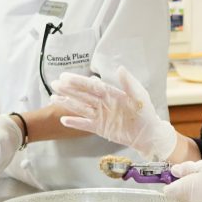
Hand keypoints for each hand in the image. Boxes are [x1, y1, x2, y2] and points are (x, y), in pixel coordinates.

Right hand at [49, 66, 176, 160]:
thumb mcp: (139, 96)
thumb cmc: (145, 112)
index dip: (78, 81)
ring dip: (67, 104)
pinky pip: (85, 125)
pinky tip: (63, 120)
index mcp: (110, 93)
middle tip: (54, 83)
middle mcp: (103, 103)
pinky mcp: (100, 128)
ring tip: (53, 98)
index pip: (91, 86)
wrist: (148, 133)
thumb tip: (120, 68)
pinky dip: (75, 123)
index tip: (65, 76)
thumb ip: (129, 83)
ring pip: (81, 108)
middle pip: (82, 95)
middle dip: (68, 90)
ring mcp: (100, 116)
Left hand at [163, 159, 201, 201]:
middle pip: (182, 193)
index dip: (171, 184)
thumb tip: (174, 171)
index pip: (169, 191)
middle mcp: (192, 199)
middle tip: (200, 173)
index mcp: (187, 188)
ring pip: (194, 196)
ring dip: (198, 189)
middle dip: (187, 185)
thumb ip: (187, 169)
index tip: (179, 176)